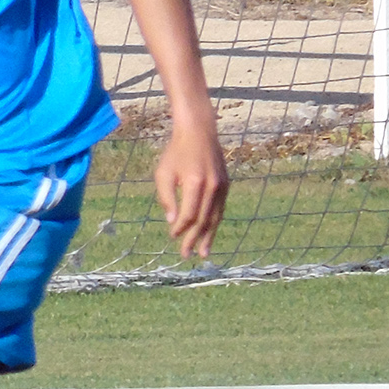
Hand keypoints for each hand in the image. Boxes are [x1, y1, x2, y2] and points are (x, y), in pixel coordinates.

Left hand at [154, 118, 228, 258]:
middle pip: (203, 220)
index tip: (172, 237)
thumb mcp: (163, 173)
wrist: (198, 132)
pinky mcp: (226, 184)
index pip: (189, 215)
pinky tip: (209, 233)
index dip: (181, 229)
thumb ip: (166, 197)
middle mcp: (212, 186)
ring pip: (215, 217)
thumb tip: (172, 221)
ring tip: (203, 253)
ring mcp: (222, 186)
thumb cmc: (175, 152)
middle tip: (187, 255)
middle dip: (194, 239)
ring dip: (208, 236)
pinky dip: (214, 222)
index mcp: (195, 183)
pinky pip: (220, 208)